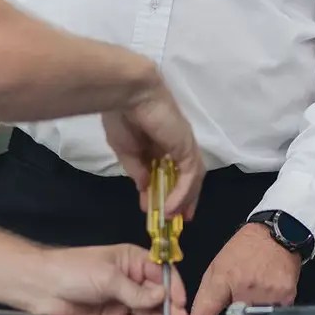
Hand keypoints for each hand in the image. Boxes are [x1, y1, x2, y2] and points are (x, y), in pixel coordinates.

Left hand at [25, 243, 189, 314]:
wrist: (44, 288)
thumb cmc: (72, 270)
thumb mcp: (109, 277)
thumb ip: (136, 291)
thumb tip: (162, 295)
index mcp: (132, 261)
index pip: (161, 274)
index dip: (173, 287)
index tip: (181, 301)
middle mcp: (130, 281)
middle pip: (157, 296)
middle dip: (170, 308)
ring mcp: (121, 301)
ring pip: (147, 313)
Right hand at [102, 82, 203, 219]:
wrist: (128, 94)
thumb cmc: (123, 117)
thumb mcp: (126, 150)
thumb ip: (137, 169)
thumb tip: (143, 186)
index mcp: (159, 143)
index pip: (169, 171)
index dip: (167, 190)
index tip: (160, 209)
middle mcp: (175, 144)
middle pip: (185, 177)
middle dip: (183, 199)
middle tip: (178, 220)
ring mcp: (184, 145)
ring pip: (191, 179)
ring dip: (184, 200)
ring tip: (176, 219)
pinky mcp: (187, 147)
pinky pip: (188, 176)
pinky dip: (181, 194)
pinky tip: (171, 208)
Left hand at [190, 223, 302, 314]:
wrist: (276, 235)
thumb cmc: (245, 249)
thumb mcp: (217, 268)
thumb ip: (205, 298)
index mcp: (225, 277)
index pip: (209, 309)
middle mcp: (246, 286)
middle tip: (240, 297)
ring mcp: (268, 292)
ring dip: (255, 312)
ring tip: (256, 291)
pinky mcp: (286, 296)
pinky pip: (275, 313)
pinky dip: (271, 307)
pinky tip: (269, 290)